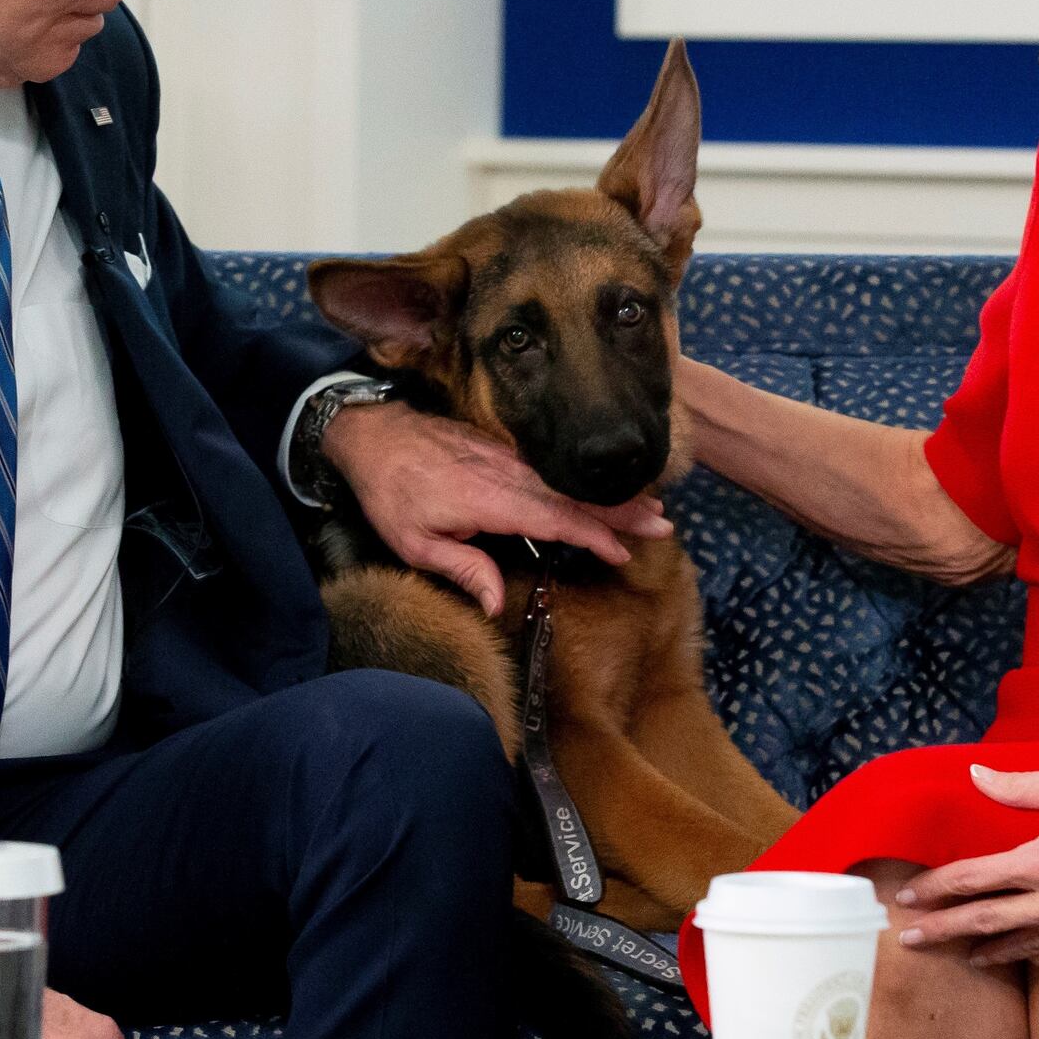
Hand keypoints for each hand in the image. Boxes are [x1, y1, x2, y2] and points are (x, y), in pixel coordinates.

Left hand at [322, 400, 674, 614]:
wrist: (374, 435)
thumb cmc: (390, 494)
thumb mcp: (413, 543)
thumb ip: (461, 570)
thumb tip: (497, 604)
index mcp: (487, 500)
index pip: (552, 519)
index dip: (590, 534)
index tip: (623, 550)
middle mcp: (506, 476)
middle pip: (573, 496)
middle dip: (620, 510)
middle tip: (664, 524)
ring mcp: (508, 461)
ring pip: (568, 481)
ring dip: (610, 495)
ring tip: (652, 508)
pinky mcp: (505, 453)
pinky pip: (553, 471)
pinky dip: (584, 483)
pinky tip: (605, 491)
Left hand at [893, 764, 1038, 968]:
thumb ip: (1019, 786)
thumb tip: (974, 774)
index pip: (974, 879)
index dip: (936, 888)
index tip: (907, 897)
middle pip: (985, 922)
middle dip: (941, 931)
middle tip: (908, 939)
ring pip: (1019, 948)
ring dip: (983, 950)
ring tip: (956, 952)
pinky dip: (1030, 955)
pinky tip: (1014, 952)